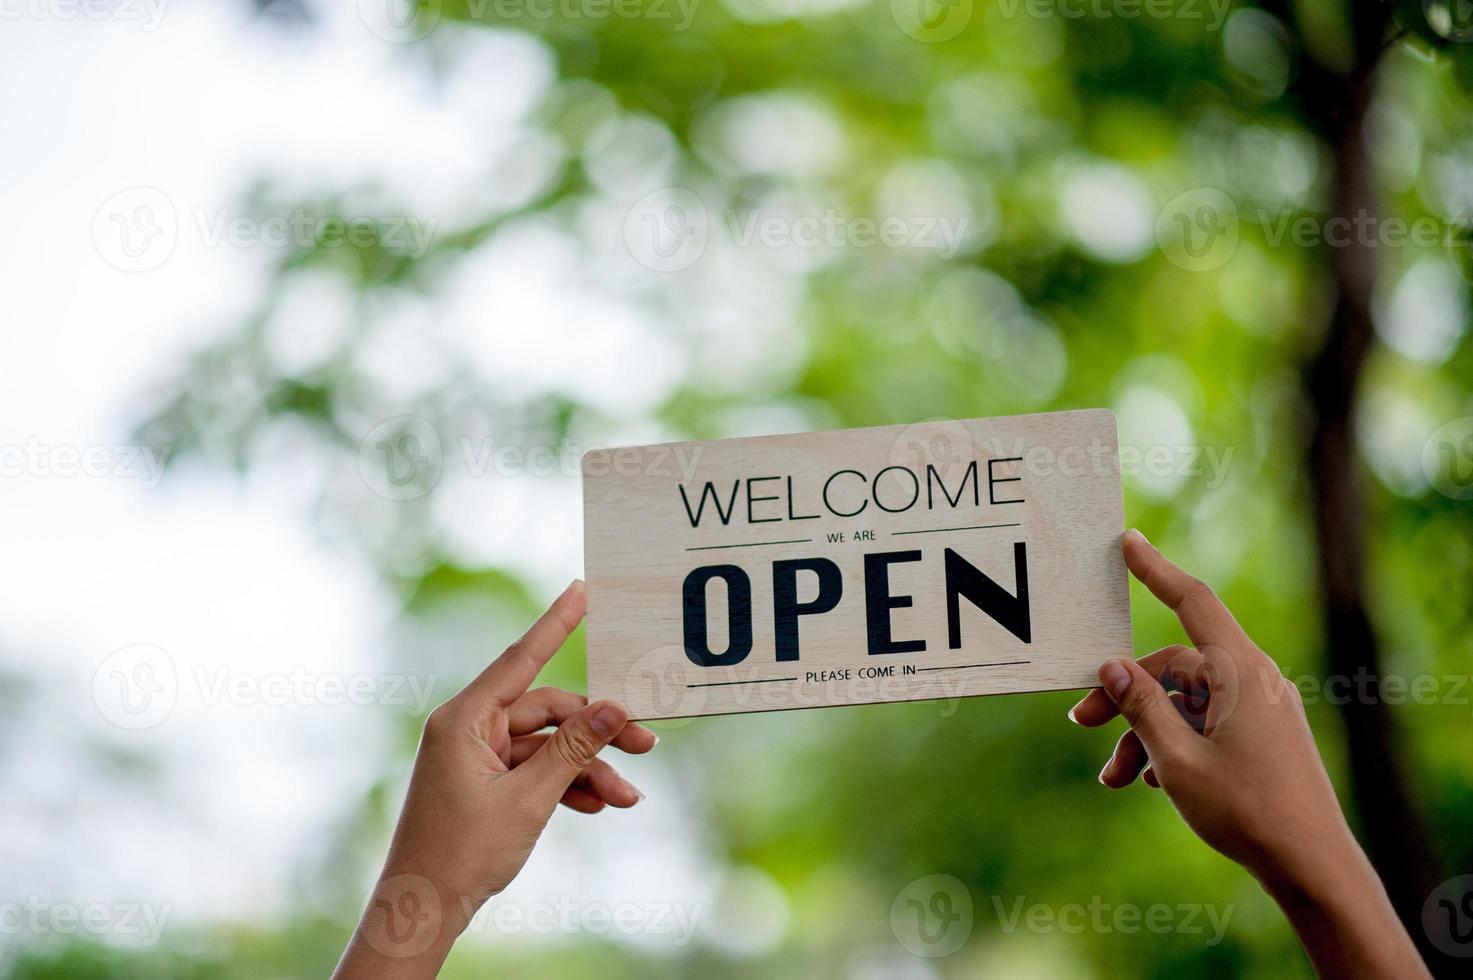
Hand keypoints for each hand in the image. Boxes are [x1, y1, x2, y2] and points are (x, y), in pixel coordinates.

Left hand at [334, 579, 656, 978]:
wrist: (424, 911)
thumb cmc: (462, 854)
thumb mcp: (529, 799)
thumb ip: (574, 749)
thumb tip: (612, 707)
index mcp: (464, 719)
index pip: (521, 660)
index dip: (556, 624)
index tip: (581, 589)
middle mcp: (469, 729)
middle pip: (548, 711)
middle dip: (597, 732)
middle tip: (647, 744)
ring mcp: (477, 757)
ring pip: (548, 746)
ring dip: (589, 769)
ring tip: (628, 798)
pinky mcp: (485, 783)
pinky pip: (536, 770)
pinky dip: (568, 786)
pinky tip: (601, 806)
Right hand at [1069, 530, 1426, 978]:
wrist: (1313, 868)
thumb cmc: (1248, 811)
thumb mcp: (1176, 759)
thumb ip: (1139, 706)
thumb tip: (1111, 666)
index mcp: (1240, 673)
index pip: (1192, 602)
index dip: (1156, 570)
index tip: (1127, 541)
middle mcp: (1253, 682)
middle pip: (1172, 667)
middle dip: (1123, 695)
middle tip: (1080, 724)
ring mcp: (1260, 710)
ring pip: (1184, 702)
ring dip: (1143, 734)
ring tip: (1114, 779)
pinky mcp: (1262, 737)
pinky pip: (1206, 724)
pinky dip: (1172, 745)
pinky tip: (1152, 783)